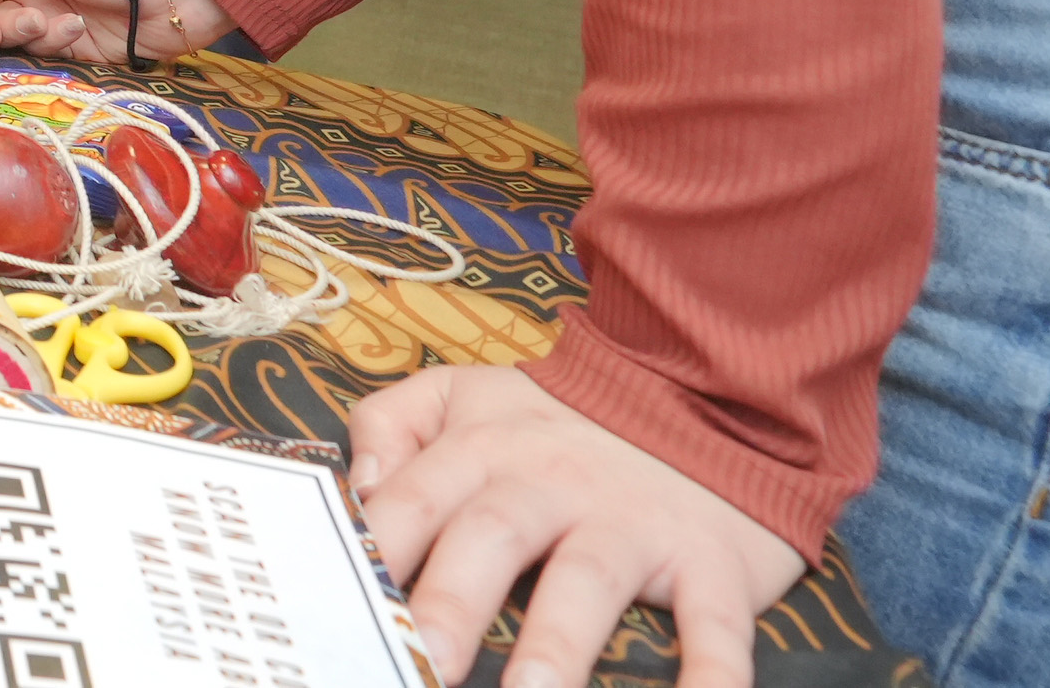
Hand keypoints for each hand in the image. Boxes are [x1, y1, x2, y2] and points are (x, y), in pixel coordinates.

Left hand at [350, 367, 802, 687]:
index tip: (336, 607)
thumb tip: (357, 489)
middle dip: (452, 603)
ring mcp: (632, 522)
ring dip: (558, 642)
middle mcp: (551, 484)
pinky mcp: (710, 559)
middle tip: (423, 661)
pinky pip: (713, 621)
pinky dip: (711, 672)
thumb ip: (391, 424)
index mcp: (481, 449)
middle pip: (490, 538)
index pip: (412, 501)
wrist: (703, 389)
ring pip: (588, 579)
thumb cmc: (561, 418)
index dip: (374, 552)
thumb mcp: (466, 394)